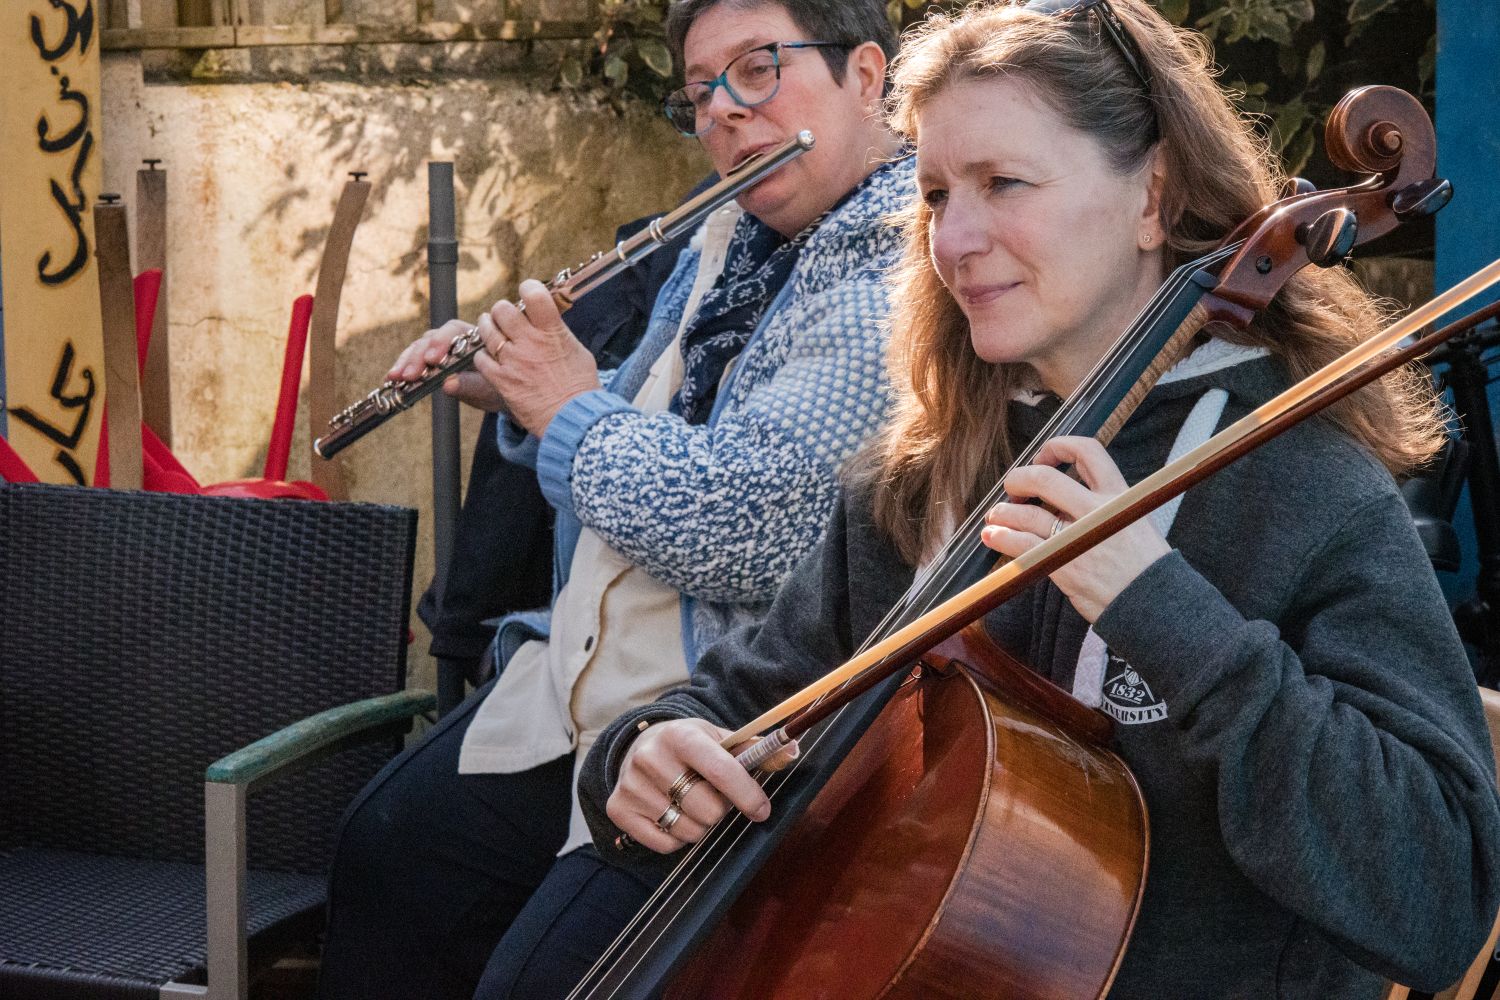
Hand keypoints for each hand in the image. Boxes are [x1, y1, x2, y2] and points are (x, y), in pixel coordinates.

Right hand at [387, 319, 505, 411]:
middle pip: (432, 339)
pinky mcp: (429, 359)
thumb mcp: (489, 389)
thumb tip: (448, 384)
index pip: (454, 331)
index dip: (441, 343)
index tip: (433, 360)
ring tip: (395, 378)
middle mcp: (454, 338)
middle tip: (409, 375)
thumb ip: (471, 385)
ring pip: (419, 347)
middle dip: (418, 357)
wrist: (497, 395)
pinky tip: (391, 379)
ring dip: (406, 362)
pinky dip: (402, 368)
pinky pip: (413, 360)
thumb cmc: (497, 388)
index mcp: (473, 338)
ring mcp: (440, 347)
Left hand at [471, 279, 601, 437]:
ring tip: (493, 332)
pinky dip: (483, 356)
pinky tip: (492, 359)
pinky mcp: (501, 380)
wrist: (572, 419)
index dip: (528, 288)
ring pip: (486, 330)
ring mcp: (513, 361)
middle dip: (502, 311)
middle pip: (503, 309)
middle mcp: (530, 342)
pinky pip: (480, 358)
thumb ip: (557, 333)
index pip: (534, 294)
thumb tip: (547, 321)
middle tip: (506, 318)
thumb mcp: (577, 351)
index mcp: (552, 332)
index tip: (528, 293)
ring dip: (488, 328)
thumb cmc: (580, 386)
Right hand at [607, 719, 798, 854]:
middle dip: (720, 809)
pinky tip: (672, 814)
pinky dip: (677, 837)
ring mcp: (632, 785)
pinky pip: (665, 844)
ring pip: (688, 830)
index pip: (721, 770)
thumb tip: (791, 751)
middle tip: (713, 797)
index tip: (762, 810)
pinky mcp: (619, 809)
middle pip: (707, 810)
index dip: (747, 794)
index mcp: (681, 735)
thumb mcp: (719, 739)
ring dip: (700, 825)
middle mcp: (651, 757)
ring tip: (692, 804)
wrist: (638, 747)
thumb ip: (755, 749)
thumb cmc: (689, 747)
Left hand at [981, 436, 1169, 622]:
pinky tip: (993, 535)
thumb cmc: (1145, 566)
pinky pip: (1022, 545)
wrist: (1155, 606)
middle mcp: (1097, 511)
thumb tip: (1066, 494)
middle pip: (1044, 479)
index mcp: (1119, 495)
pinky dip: (1002, 537)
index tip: (1042, 457)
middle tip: (1013, 488)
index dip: (1057, 447)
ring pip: (1027, 514)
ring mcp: (1077, 538)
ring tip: (996, 516)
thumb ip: (1104, 503)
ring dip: (1004, 512)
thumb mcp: (1136, 520)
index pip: (1087, 451)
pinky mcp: (1062, 564)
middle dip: (1019, 479)